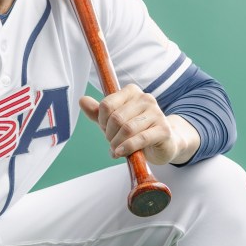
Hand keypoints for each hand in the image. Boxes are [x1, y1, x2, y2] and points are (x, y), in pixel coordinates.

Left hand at [79, 85, 199, 165]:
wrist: (162, 144)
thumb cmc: (135, 131)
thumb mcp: (113, 122)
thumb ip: (97, 112)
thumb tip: (82, 100)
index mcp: (132, 92)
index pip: (107, 105)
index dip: (101, 121)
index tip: (105, 130)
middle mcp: (146, 98)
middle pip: (116, 118)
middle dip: (109, 134)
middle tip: (112, 143)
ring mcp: (157, 113)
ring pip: (127, 128)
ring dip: (117, 144)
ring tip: (116, 150)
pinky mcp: (163, 129)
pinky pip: (140, 138)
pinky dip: (127, 148)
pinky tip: (121, 153)